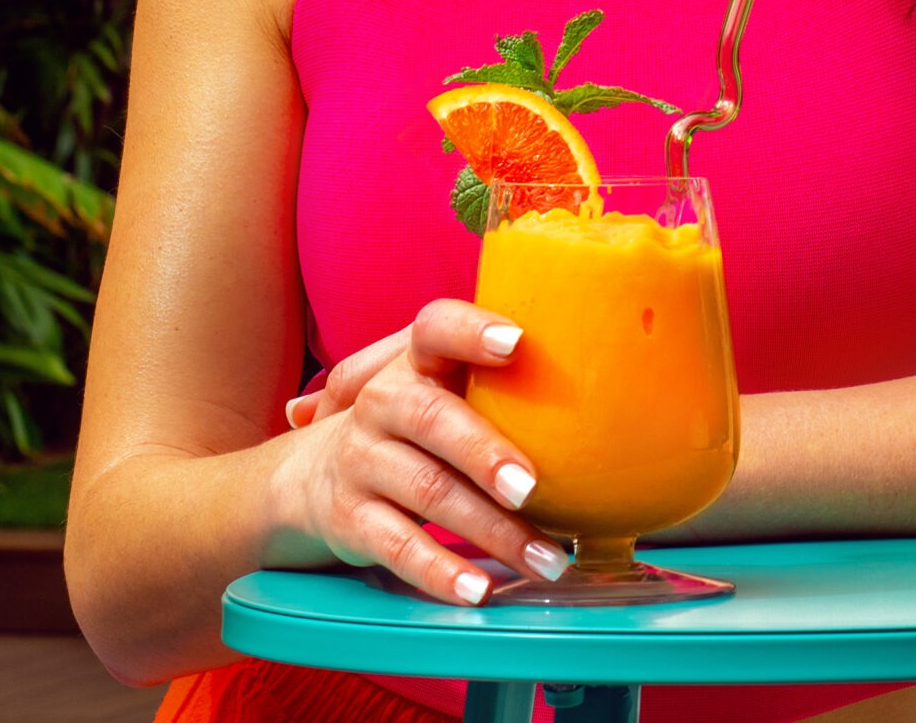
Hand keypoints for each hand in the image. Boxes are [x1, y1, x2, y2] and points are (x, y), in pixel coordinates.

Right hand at [267, 299, 566, 605]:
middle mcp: (382, 402)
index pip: (436, 327)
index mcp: (415, 360)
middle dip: (486, 454)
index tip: (517, 343)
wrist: (312, 474)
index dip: (472, 332)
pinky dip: (441, 572)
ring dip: (491, 531)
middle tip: (533, 486)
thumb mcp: (442, 388)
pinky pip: (399, 546)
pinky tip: (480, 588)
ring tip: (545, 558)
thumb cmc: (414, 424)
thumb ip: (499, 383)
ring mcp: (362, 459)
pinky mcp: (350, 517)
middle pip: (433, 420)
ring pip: (429, 492)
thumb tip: (603, 390)